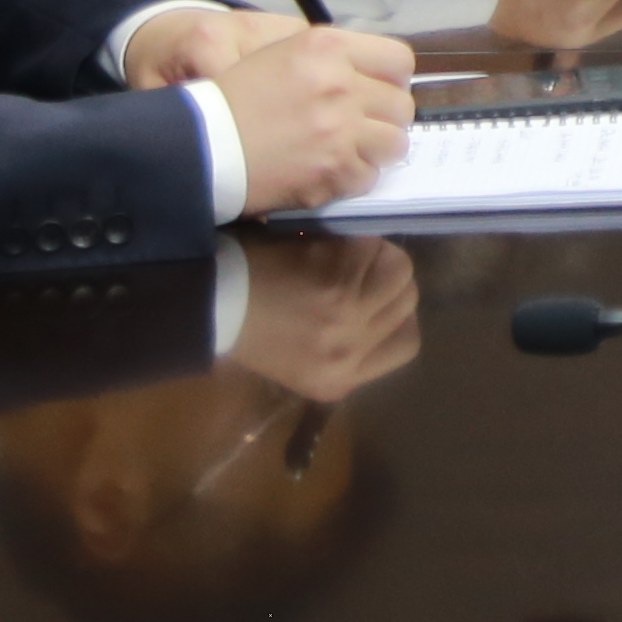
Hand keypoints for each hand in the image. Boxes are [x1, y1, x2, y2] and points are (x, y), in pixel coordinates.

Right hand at [133, 12, 418, 214]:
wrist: (202, 143)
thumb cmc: (237, 99)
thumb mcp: (284, 55)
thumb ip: (336, 59)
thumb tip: (378, 75)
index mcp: (327, 48)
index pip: (399, 60)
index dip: (392, 80)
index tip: (380, 91)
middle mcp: (339, 84)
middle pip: (401, 105)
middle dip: (385, 118)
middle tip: (362, 126)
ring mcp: (339, 130)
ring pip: (394, 143)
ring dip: (374, 150)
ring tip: (348, 150)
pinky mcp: (332, 170)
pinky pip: (369, 177)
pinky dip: (352, 178)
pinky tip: (326, 170)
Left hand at [226, 232, 422, 401]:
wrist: (214, 297)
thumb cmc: (252, 326)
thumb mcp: (304, 362)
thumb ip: (349, 350)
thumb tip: (387, 321)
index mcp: (338, 381)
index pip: (407, 343)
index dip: (396, 317)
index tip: (376, 300)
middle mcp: (349, 353)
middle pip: (407, 303)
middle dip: (388, 282)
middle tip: (358, 272)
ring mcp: (348, 314)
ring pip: (400, 272)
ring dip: (378, 257)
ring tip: (346, 255)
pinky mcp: (342, 273)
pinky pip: (376, 250)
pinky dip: (361, 240)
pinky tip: (333, 244)